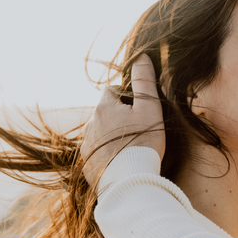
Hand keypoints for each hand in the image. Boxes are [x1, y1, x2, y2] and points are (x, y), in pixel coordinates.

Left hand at [80, 55, 165, 188]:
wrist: (130, 180)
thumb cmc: (143, 142)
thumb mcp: (149, 108)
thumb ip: (144, 82)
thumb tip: (142, 57)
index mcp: (104, 108)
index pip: (111, 91)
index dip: (125, 95)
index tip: (138, 107)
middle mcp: (91, 124)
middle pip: (104, 112)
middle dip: (117, 116)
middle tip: (137, 128)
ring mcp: (87, 146)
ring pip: (99, 133)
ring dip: (111, 135)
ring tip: (129, 147)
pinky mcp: (88, 165)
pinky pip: (97, 153)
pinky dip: (107, 154)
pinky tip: (121, 162)